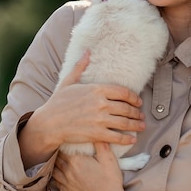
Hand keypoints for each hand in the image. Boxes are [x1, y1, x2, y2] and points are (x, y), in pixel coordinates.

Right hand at [19, 51, 144, 168]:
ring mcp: (100, 119)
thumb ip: (80, 66)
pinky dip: (127, 139)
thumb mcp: (69, 81)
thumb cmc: (58, 102)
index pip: (123, 92)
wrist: (49, 123)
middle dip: (136, 112)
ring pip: (125, 123)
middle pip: (126, 108)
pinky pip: (117, 137)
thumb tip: (87, 51)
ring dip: (136, 124)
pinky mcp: (97, 134)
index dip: (133, 97)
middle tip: (141, 115)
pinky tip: (132, 139)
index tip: (138, 101)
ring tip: (141, 125)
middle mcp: (101, 104)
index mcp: (97, 89)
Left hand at [52, 144, 133, 190]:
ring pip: (54, 169)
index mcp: (76, 161)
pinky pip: (56, 182)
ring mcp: (67, 183)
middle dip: (56, 151)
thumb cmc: (110, 180)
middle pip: (56, 158)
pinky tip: (56, 173)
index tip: (62, 136)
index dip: (62, 141)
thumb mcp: (109, 159)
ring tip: (55, 157)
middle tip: (57, 144)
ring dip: (54, 163)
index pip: (62, 147)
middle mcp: (68, 171)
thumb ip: (101, 144)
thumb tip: (97, 133)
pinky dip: (54, 176)